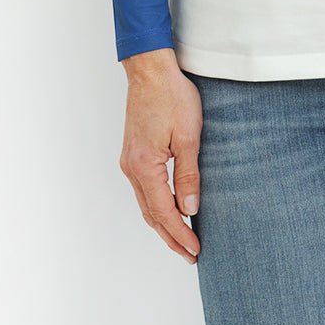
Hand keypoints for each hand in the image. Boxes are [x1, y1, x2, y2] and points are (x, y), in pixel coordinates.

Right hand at [119, 54, 203, 264]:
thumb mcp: (188, 136)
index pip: (163, 212)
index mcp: (145, 166)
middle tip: (190, 254)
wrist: (150, 70)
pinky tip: (169, 209)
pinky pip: (144, 189)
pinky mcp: (133, 153)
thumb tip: (189, 210)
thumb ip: (188, 175)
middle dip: (171, 236)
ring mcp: (129, 161)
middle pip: (151, 214)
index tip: (195, 250)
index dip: (180, 234)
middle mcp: (131, 168)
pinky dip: (156, 205)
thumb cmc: (171, 96)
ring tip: (182, 239)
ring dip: (163, 224)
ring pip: (145, 204)